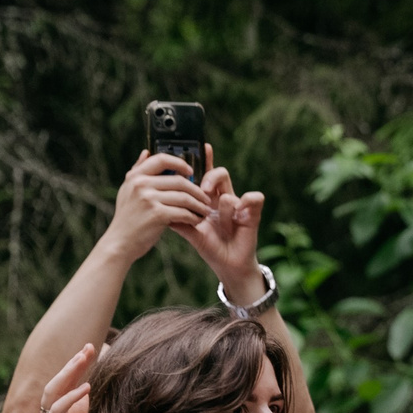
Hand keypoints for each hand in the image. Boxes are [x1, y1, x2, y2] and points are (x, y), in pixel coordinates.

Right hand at [20, 347, 96, 412]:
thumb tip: (86, 396)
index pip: (63, 386)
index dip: (75, 369)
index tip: (91, 351)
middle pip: (56, 382)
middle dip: (72, 363)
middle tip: (88, 346)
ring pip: (52, 391)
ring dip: (69, 373)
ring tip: (84, 357)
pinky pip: (56, 412)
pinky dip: (70, 398)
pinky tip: (85, 387)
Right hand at [101, 153, 214, 263]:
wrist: (119, 243)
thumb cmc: (127, 218)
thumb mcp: (127, 191)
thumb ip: (138, 171)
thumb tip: (146, 152)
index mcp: (135, 176)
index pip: (161, 159)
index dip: (179, 163)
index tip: (190, 171)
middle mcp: (141, 185)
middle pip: (179, 180)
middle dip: (197, 190)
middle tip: (206, 198)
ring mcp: (149, 199)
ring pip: (184, 197)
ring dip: (199, 205)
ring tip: (205, 211)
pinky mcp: (157, 214)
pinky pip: (183, 212)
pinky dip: (193, 217)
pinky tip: (197, 220)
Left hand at [175, 156, 267, 299]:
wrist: (229, 266)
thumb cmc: (211, 247)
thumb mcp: (191, 232)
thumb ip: (178, 220)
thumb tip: (159, 209)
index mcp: (208, 200)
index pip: (205, 174)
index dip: (204, 160)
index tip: (201, 146)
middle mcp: (224, 199)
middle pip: (219, 174)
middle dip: (210, 177)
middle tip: (202, 189)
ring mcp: (239, 206)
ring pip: (229, 194)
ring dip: (223, 210)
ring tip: (220, 223)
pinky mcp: (253, 214)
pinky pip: (253, 199)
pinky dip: (247, 204)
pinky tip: (240, 215)